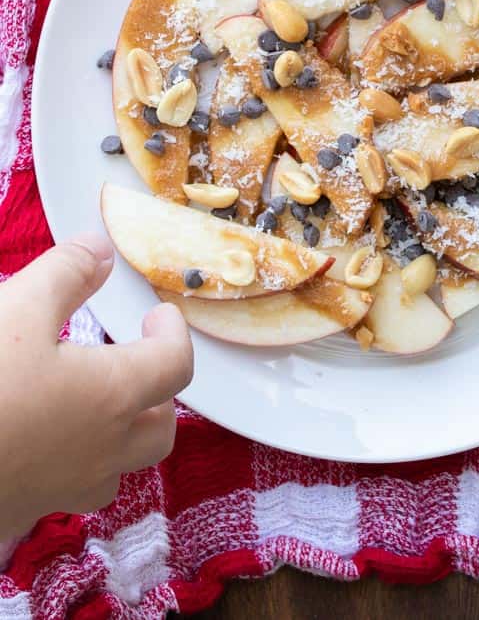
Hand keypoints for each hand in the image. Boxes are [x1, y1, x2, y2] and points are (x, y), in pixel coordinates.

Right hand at [0, 236, 192, 539]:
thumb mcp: (18, 310)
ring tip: (93, 402)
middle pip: (159, 428)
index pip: (176, 364)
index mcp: (113, 395)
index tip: (158, 315)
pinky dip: (74, 462)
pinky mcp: (25, 510)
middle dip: (157, 391)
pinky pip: (70, 490)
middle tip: (133, 359)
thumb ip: (65, 273)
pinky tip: (42, 439)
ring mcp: (65, 489)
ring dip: (120, 435)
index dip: (174, 333)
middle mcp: (102, 450)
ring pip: (118, 468)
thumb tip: (99, 251)